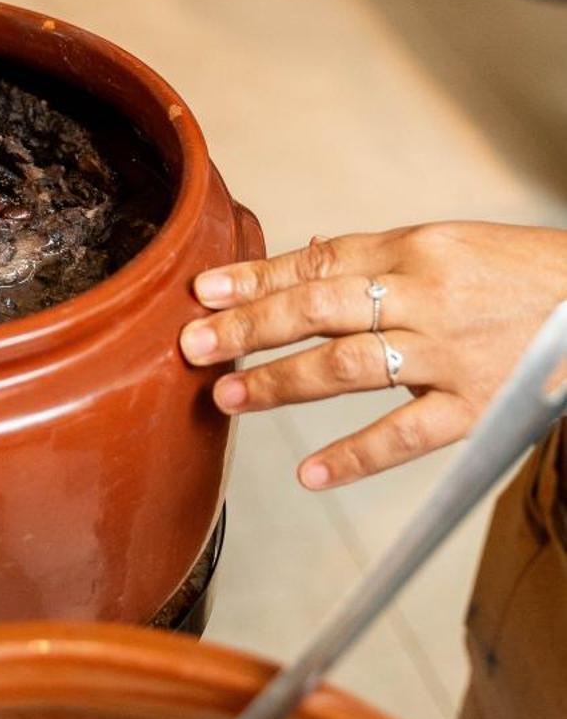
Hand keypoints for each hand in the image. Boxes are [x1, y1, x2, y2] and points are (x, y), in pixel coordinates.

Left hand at [177, 222, 566, 488]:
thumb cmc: (524, 275)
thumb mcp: (452, 246)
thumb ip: (378, 259)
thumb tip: (307, 259)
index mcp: (417, 248)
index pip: (318, 262)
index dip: (255, 278)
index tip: (203, 291)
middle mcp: (427, 295)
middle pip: (318, 309)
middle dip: (249, 327)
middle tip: (193, 345)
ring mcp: (451, 353)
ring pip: (347, 367)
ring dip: (280, 383)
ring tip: (228, 396)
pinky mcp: (478, 406)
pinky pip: (406, 435)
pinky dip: (354, 456)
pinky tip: (309, 473)